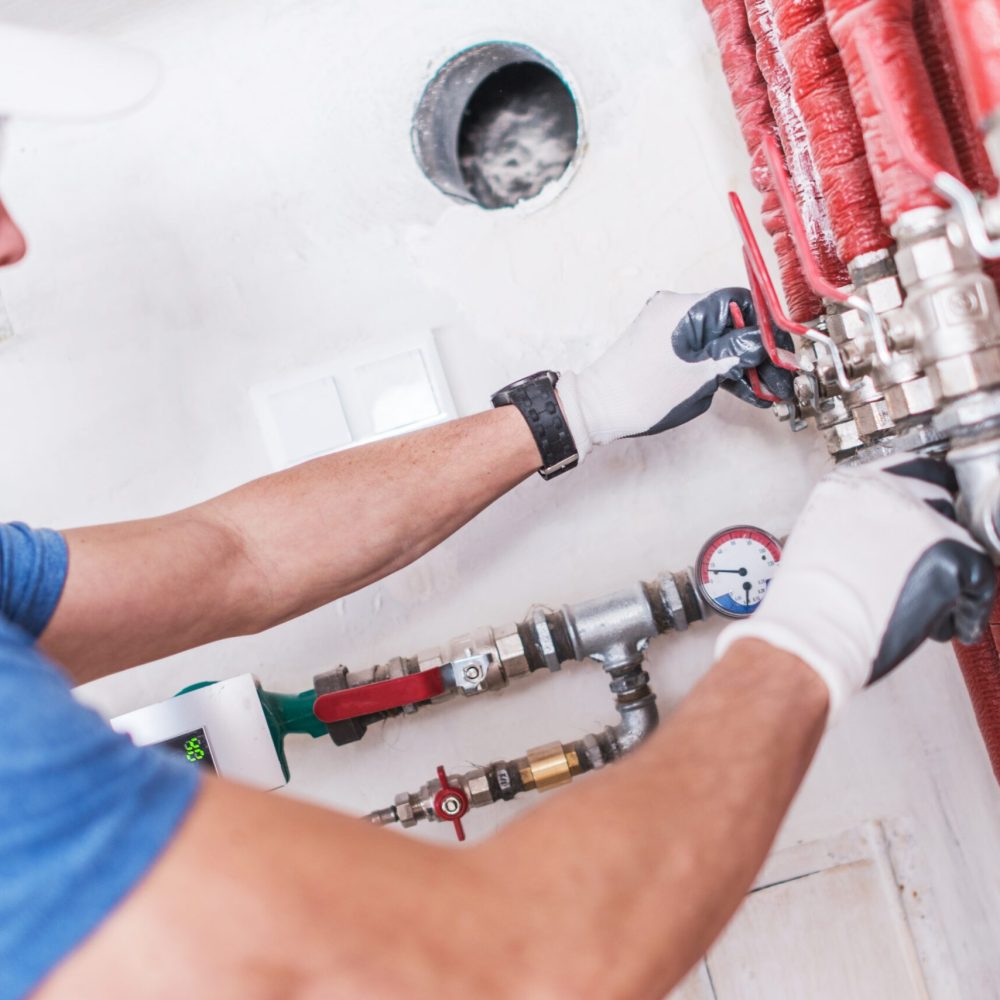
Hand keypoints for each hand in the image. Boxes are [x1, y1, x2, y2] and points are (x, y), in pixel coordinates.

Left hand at [556, 288, 793, 458]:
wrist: (597, 410)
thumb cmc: (642, 393)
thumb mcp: (702, 376)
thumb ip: (740, 356)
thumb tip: (771, 347)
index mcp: (685, 307)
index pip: (741, 303)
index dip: (768, 328)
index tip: (785, 351)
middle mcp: (676, 310)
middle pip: (731, 323)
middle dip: (758, 352)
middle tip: (781, 379)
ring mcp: (669, 329)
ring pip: (719, 341)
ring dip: (743, 365)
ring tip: (767, 392)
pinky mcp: (665, 348)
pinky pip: (702, 352)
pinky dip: (721, 368)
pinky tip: (745, 389)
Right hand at [716, 454, 995, 717]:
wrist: (812, 631)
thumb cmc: (806, 600)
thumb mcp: (821, 537)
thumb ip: (858, 522)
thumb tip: (887, 536)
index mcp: (850, 482)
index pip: (910, 469)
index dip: (924, 497)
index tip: (927, 514)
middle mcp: (888, 490)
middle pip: (941, 500)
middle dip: (938, 537)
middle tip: (928, 569)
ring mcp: (922, 518)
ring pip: (962, 538)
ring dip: (951, 572)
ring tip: (928, 605)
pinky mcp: (950, 551)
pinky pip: (980, 577)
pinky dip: (968, 606)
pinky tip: (940, 623)